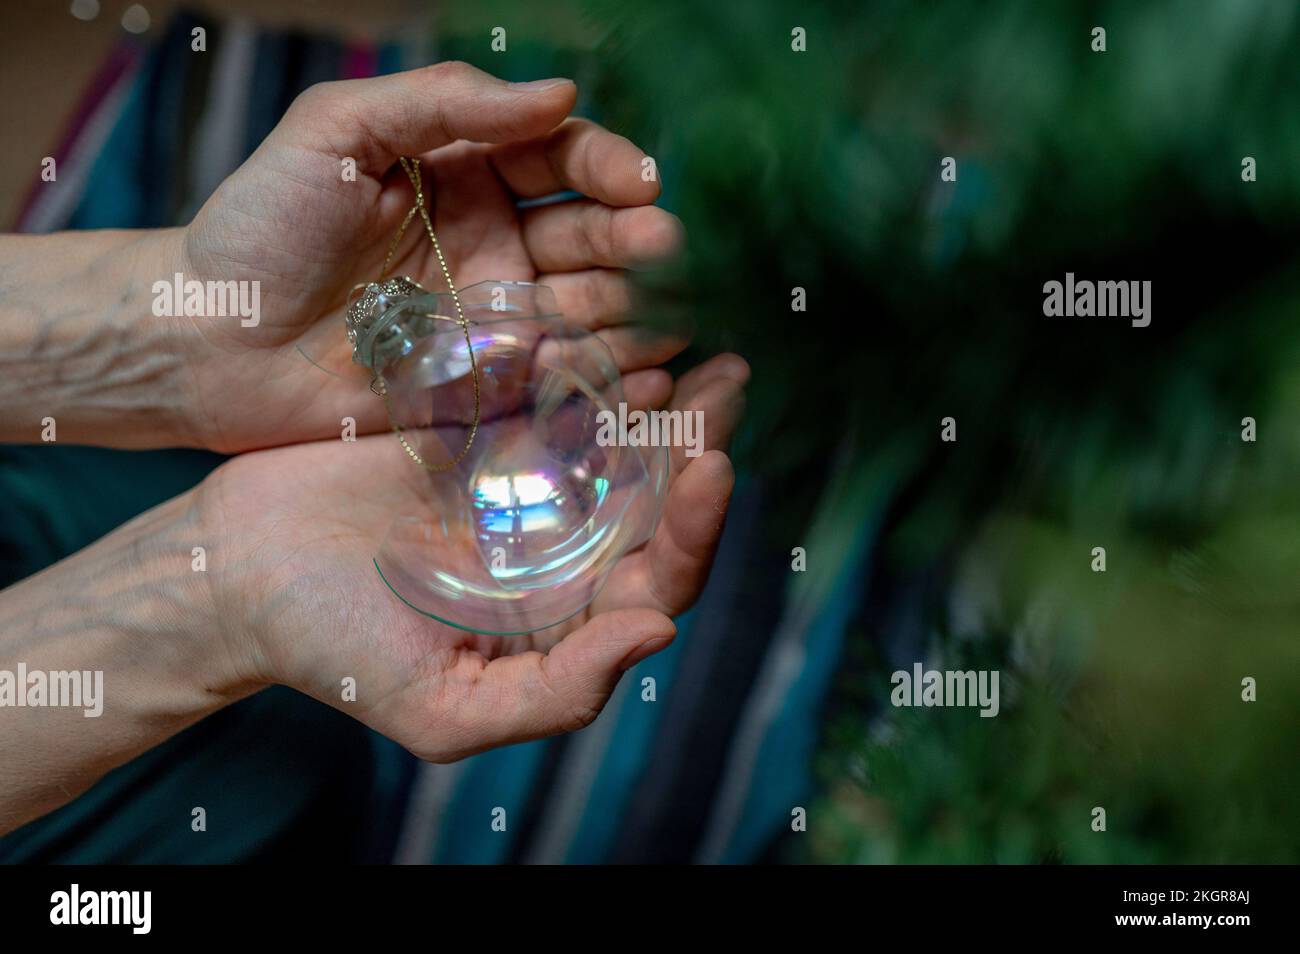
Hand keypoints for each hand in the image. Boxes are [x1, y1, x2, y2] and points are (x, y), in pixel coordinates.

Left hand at [176, 62, 684, 452]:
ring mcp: (496, 317)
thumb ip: (445, 103)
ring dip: (638, 310)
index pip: (562, 159)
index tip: (639, 183)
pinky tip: (652, 379)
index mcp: (466, 172)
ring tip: (668, 317)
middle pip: (592, 235)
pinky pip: (564, 376)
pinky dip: (612, 377)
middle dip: (635, 239)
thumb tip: (561, 93)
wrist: (210, 342)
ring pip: (594, 307)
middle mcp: (494, 242)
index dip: (607, 167)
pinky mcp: (489, 384)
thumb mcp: (338, 130)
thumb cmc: (259, 225)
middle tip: (658, 248)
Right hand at [197, 353, 747, 759]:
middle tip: (729, 380)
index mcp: (570, 618)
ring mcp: (527, 484)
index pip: (663, 579)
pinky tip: (617, 325)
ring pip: (615, 439)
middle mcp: (564, 550)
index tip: (714, 466)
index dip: (698, 530)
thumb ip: (556, 691)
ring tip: (700, 339)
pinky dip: (587, 364)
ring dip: (661, 395)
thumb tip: (657, 637)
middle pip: (657, 499)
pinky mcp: (486, 430)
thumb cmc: (335, 651)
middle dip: (699, 440)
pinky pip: (551, 393)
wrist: (238, 572)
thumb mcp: (443, 707)